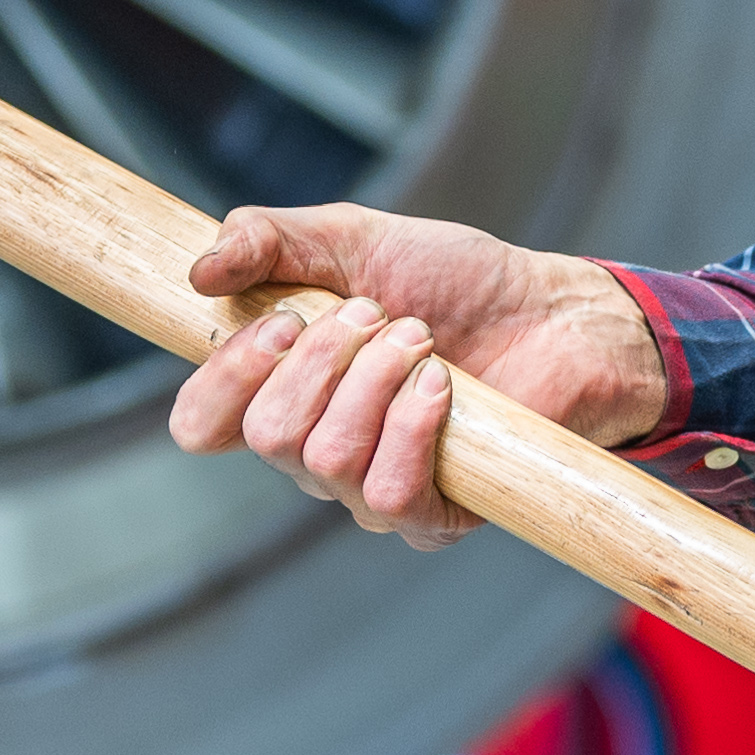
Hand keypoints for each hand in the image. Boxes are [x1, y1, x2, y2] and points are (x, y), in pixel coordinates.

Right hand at [162, 204, 669, 546]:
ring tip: (420, 338)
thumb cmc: (456, 281)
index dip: (224, 379)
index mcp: (285, 391)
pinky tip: (442, 386)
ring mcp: (370, 490)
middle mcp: (316, 451)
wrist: (554, 311)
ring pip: (326, 460)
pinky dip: (412, 426)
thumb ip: (270, 240)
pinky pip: (389, 495)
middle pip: (268, 436)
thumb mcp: (355, 237)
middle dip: (323, 359)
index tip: (281, 322)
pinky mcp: (431, 517)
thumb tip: (200, 270)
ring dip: (377, 381)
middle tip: (376, 313)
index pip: (202, 424)